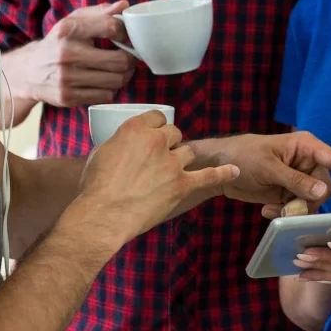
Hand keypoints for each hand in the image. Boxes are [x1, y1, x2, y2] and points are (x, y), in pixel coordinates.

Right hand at [10, 1, 134, 107]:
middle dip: (131, 59)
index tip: (126, 37)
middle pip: (119, 60)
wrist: (27, 72)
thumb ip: (98, 12)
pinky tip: (104, 82)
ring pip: (116, 80)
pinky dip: (110, 89)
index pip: (110, 27)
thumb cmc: (56, 44)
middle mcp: (66, 53)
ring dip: (124, 75)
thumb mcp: (72, 22)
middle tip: (130, 57)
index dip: (125, 33)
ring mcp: (67, 78)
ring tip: (120, 70)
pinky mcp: (68, 97)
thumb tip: (123, 5)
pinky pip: (105, 95)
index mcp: (68, 30)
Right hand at [77, 111, 238, 243]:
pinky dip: (223, 173)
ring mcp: (172, 163)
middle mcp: (157, 141)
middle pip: (174, 133)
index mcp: (135, 129)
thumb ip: (118, 145)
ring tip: (173, 171)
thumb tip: (123, 147)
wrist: (105, 213)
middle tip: (160, 158)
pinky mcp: (182, 184)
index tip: (154, 135)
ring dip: (182, 159)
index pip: (157, 117)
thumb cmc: (95, 187)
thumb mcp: (100, 153)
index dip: (156, 126)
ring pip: (187, 152)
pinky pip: (209, 176)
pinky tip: (234, 170)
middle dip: (169, 143)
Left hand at [203, 132, 330, 213]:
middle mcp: (307, 162)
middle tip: (289, 208)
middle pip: (325, 188)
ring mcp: (299, 179)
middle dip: (310, 201)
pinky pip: (298, 208)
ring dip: (295, 210)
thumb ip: (295, 180)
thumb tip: (323, 191)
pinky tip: (267, 211)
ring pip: (313, 201)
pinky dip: (286, 213)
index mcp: (306, 146)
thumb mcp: (268, 168)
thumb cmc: (243, 156)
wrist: (220, 168)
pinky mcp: (289, 193)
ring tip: (272, 210)